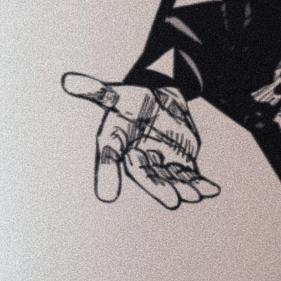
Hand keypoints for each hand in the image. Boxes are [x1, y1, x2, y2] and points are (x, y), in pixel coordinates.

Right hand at [60, 74, 219, 209]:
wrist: (157, 98)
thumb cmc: (132, 102)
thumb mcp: (114, 95)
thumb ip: (95, 91)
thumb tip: (67, 80)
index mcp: (120, 148)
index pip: (114, 159)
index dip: (109, 174)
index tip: (107, 196)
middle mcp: (142, 160)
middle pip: (150, 177)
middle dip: (162, 188)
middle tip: (173, 201)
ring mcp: (163, 163)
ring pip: (174, 179)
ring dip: (185, 188)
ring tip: (195, 195)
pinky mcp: (182, 161)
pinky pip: (192, 175)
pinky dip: (202, 183)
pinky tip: (212, 189)